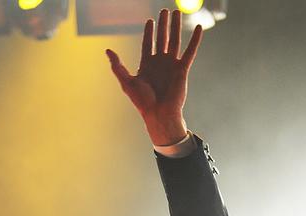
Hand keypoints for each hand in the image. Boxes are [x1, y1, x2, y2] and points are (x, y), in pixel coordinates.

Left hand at [106, 7, 201, 145]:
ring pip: (175, 41)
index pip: (148, 43)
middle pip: (162, 39)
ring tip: (176, 12)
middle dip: (163, 24)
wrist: (159, 114)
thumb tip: (107, 51)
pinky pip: (190, 51)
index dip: (149, 32)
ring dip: (176, 26)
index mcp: (147, 65)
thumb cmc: (143, 102)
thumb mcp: (127, 83)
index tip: (150, 20)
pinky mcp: (182, 69)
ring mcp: (171, 65)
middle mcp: (160, 63)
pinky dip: (195, 39)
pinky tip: (198, 27)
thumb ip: (117, 66)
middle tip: (165, 10)